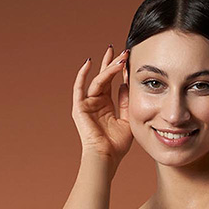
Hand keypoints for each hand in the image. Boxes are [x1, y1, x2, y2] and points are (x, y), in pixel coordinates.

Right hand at [72, 45, 131, 164]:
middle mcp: (95, 102)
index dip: (119, 71)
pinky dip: (83, 75)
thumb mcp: (127, 120)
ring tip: (120, 58)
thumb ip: (126, 102)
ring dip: (108, 68)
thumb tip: (125, 84)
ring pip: (98, 80)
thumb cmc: (117, 145)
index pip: (112, 82)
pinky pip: (79, 87)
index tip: (129, 59)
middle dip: (112, 63)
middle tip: (123, 51)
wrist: (106, 157)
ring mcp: (87, 104)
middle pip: (104, 77)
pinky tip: (90, 63)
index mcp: (106, 106)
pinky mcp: (79, 107)